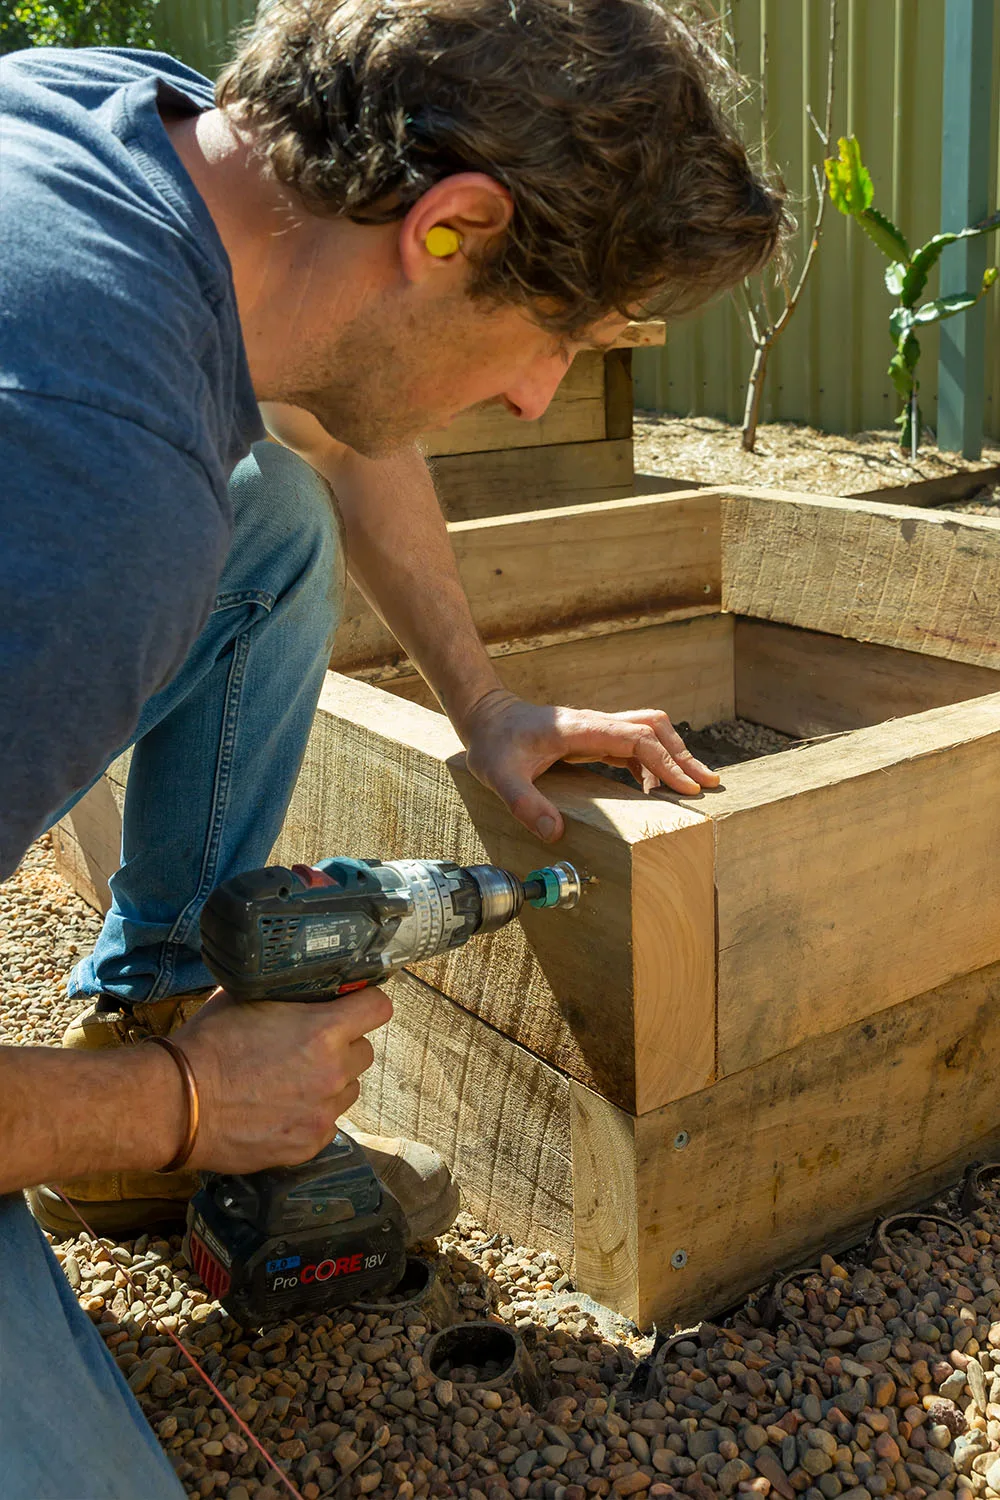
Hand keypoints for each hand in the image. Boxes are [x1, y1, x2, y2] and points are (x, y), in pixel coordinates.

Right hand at [169, 985, 392, 1173]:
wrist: (177, 1104)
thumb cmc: (207, 1046)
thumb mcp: (247, 997)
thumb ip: (285, 991)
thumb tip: (302, 981)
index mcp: (323, 1031)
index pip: (378, 1008)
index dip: (365, 1004)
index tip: (354, 1006)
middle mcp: (333, 1072)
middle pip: (364, 1051)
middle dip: (343, 1046)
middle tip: (310, 1046)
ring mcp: (323, 1113)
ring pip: (348, 1089)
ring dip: (330, 1082)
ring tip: (291, 1081)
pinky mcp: (309, 1145)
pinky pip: (327, 1123)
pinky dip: (311, 1115)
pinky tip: (280, 1109)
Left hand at [461, 689, 720, 842]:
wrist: (485, 716)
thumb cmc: (492, 743)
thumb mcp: (499, 776)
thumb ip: (524, 803)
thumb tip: (555, 834)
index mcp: (581, 729)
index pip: (637, 738)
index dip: (665, 763)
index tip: (686, 789)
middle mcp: (595, 724)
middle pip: (654, 728)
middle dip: (683, 756)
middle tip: (708, 786)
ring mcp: (596, 730)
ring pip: (648, 733)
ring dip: (672, 757)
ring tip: (692, 788)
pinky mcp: (593, 739)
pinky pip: (633, 746)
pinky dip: (653, 764)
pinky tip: (657, 789)